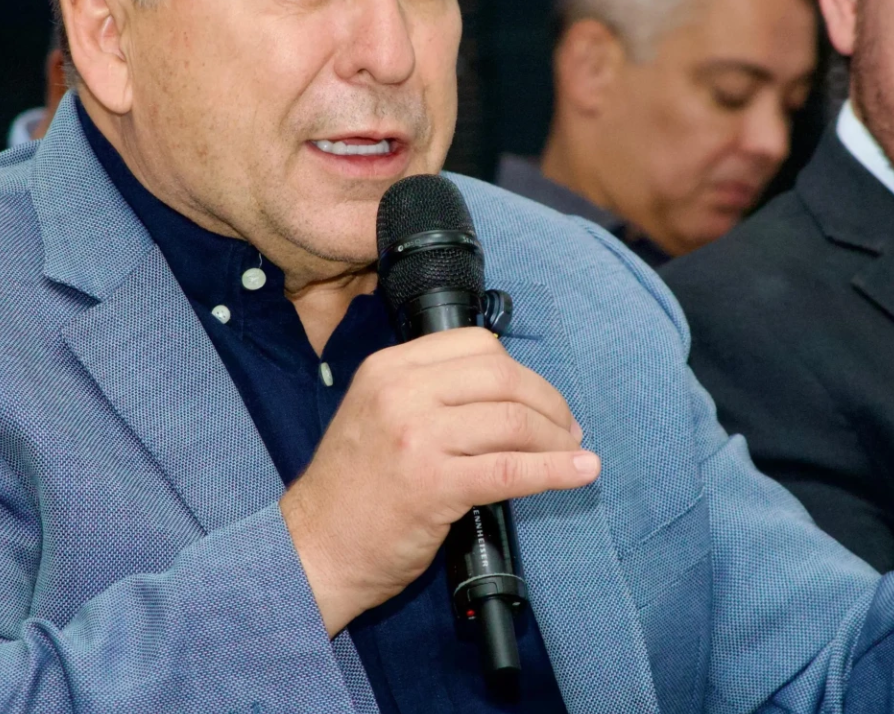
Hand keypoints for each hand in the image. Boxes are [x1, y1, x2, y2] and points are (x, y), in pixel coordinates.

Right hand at [279, 328, 598, 635]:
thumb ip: (428, 395)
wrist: (313, 549)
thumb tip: (507, 396)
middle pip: (502, 376)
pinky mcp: (434, 484)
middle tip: (568, 430)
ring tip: (574, 456)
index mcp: (388, 368)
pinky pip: (511, 469)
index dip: (521, 371)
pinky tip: (580, 473)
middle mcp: (400, 392)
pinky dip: (556, 470)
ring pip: (513, 420)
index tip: (540, 399)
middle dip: (548, 403)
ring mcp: (416, 436)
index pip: (476, 345)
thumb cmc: (351, 492)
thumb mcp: (376, 416)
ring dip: (557, 440)